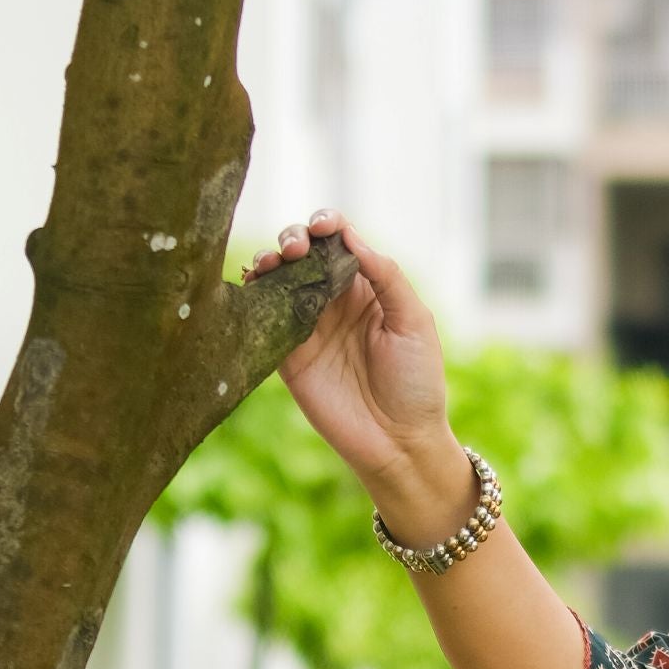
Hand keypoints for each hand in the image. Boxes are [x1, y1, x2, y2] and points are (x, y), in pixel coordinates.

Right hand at [248, 211, 471, 531]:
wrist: (398, 442)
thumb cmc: (417, 382)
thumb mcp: (414, 322)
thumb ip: (387, 277)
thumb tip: (352, 237)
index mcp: (368, 288)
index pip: (341, 242)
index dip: (328, 225)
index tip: (323, 225)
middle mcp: (334, 301)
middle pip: (304, 254)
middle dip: (294, 239)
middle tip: (295, 248)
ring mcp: (308, 326)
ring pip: (278, 279)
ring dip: (269, 261)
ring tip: (270, 262)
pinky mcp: (286, 354)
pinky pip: (263, 318)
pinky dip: (252, 296)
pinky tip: (251, 283)